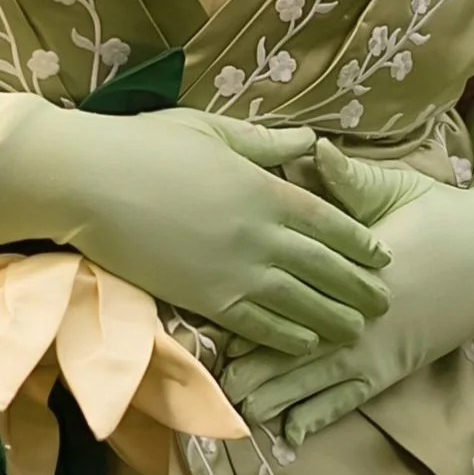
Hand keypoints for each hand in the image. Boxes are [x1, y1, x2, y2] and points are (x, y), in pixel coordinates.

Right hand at [0, 101, 390, 357]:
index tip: (382, 257)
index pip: (329, 222)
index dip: (359, 242)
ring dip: (332, 319)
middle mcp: (260, 234)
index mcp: (265, 189)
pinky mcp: (205, 299)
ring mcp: (234, 270)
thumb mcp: (213, 130)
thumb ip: (265, 142)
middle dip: (358, 287)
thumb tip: (308, 140)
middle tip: (385, 302)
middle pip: (324, 267)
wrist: (88, 183)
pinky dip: (287, 335)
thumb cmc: (144, 145)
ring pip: (300, 302)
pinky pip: (257, 324)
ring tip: (356, 331)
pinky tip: (306, 343)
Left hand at [222, 142, 473, 438]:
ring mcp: (380, 350)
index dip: (255, 311)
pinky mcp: (392, 370)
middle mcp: (367, 319)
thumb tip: (312, 148)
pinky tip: (290, 436)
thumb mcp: (398, 187)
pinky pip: (350, 400)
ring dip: (277, 397)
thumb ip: (350, 179)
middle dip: (255, 366)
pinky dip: (319, 417)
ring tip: (237, 410)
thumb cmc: (445, 214)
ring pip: (318, 382)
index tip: (215, 320)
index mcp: (360, 271)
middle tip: (211, 381)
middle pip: (299, 349)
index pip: (298, 297)